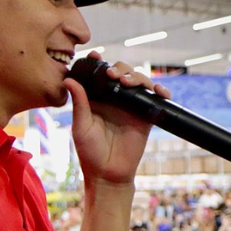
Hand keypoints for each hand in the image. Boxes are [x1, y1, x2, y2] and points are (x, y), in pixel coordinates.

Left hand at [65, 56, 170, 184]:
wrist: (109, 174)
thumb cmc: (90, 152)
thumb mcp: (81, 126)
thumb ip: (79, 103)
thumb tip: (69, 80)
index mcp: (97, 99)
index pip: (99, 75)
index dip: (98, 62)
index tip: (95, 56)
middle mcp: (115, 99)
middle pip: (122, 73)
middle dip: (120, 68)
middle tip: (113, 75)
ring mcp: (132, 107)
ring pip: (140, 82)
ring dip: (137, 77)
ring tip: (128, 82)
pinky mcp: (146, 117)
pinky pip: (157, 100)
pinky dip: (161, 92)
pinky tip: (158, 91)